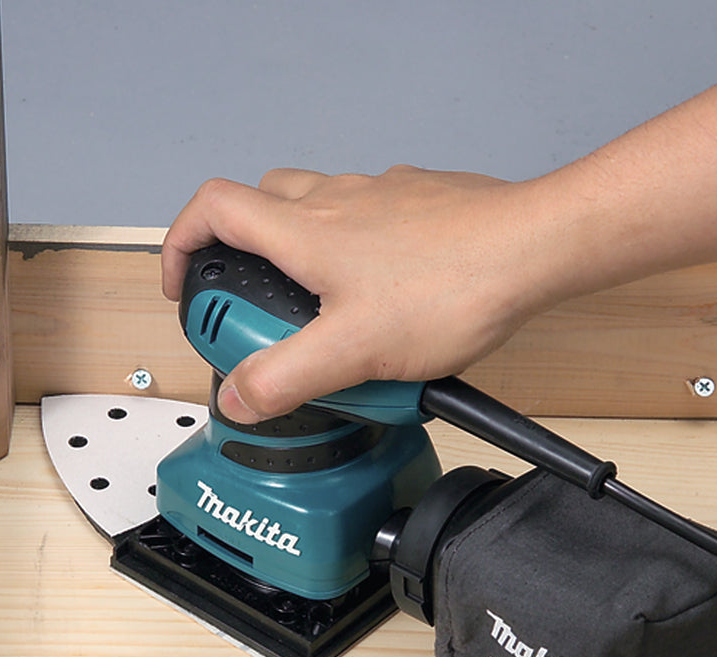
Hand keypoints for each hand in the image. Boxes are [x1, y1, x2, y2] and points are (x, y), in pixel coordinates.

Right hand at [161, 166, 560, 421]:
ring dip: (300, 258)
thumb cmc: (454, 286)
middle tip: (256, 313)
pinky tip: (382, 306)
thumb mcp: (353, 350)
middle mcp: (338, 203)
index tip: (185, 286)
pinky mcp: (419, 208)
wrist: (535, 250)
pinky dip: (354, 260)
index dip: (181, 244)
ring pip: (315, 214)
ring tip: (324, 321)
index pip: (211, 209)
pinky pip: (367, 226)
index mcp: (306, 230)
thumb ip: (285, 377)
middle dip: (240, 257)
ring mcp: (380, 200)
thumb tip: (238, 397)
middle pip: (258, 208)